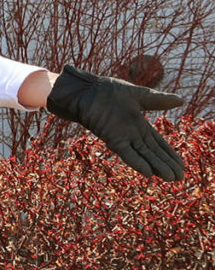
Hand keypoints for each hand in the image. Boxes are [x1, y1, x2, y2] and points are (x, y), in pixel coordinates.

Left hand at [46, 64, 184, 180]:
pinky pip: (126, 152)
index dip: (170, 155)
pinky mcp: (111, 137)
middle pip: (153, 152)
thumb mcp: (138, 95)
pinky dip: (136, 162)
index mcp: (140, 125)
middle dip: (167, 164)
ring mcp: (122, 137)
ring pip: (143, 155)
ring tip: (169, 178)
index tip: (183, 166)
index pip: (159, 143)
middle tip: (180, 178)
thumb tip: (182, 100)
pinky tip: (148, 173)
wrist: (86, 90)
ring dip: (156, 166)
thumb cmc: (108, 91)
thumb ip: (158, 100)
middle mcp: (132, 134)